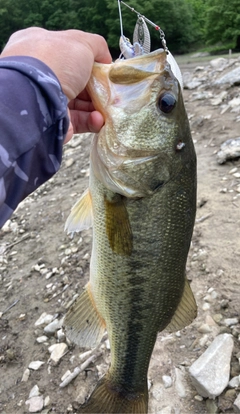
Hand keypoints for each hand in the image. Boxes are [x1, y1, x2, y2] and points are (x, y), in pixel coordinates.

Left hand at [1, 27, 111, 141]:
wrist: (37, 96)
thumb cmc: (57, 61)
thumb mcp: (81, 43)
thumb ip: (96, 46)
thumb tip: (105, 58)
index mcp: (41, 48)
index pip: (68, 53)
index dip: (89, 60)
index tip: (105, 69)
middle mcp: (43, 73)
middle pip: (78, 80)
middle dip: (97, 87)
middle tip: (114, 93)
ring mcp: (48, 98)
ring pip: (80, 103)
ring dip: (98, 106)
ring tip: (110, 109)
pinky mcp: (55, 121)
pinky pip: (78, 120)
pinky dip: (91, 120)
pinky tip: (98, 118)